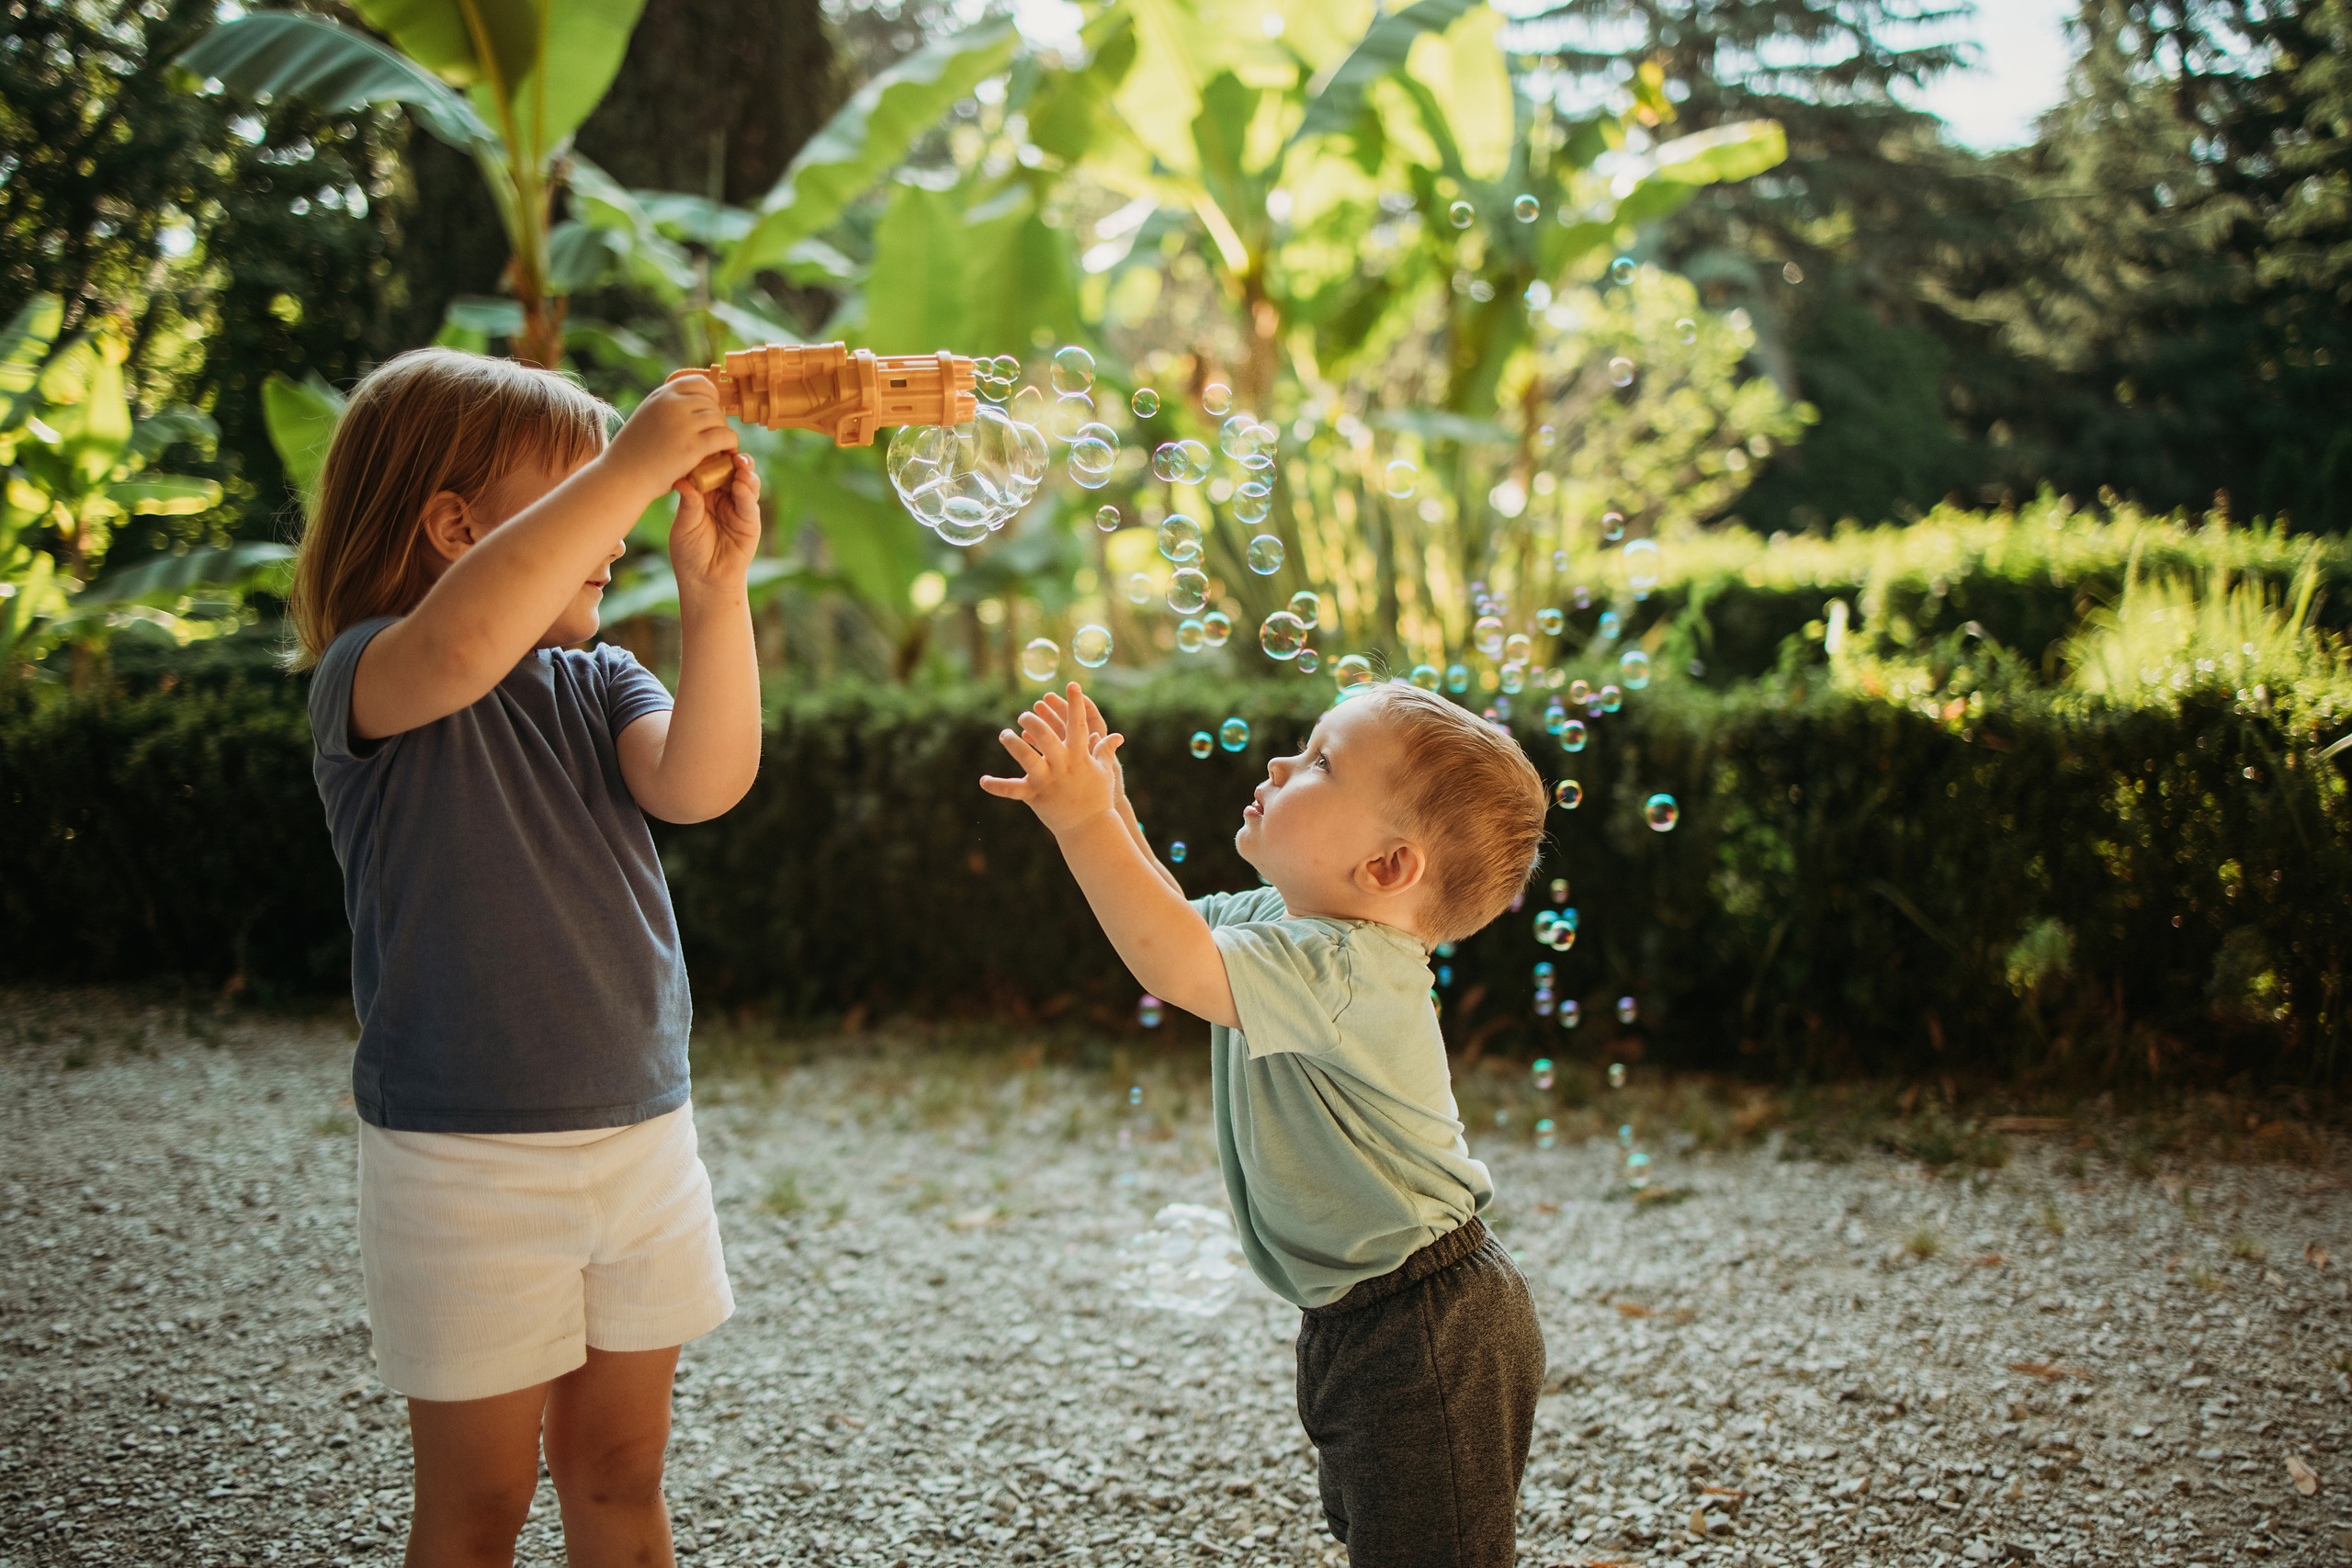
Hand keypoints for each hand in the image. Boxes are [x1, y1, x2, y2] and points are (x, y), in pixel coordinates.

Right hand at [603, 375, 736, 504]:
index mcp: (662, 395)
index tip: (709, 412)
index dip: (711, 397)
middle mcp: (672, 404)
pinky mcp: (692, 446)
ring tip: (716, 447)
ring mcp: (682, 424)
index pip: (700, 383)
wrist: (622, 476)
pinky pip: (725, 436)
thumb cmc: (635, 452)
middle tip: (712, 437)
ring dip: (722, 433)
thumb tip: (693, 401)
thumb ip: (667, 406)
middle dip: (716, 420)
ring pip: (720, 419)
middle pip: (711, 404)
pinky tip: (726, 453)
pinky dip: (730, 444)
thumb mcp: (647, 416)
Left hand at [670, 452, 760, 592]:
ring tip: (739, 463)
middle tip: (727, 448)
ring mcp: (738, 507)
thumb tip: (682, 481)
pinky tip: (741, 484)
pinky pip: (750, 503)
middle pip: (731, 471)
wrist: (704, 579)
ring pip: (745, 482)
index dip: (710, 455)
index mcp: (704, 492)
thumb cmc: (689, 552)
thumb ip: (688, 504)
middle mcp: (723, 496)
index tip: (706, 442)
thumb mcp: (684, 525)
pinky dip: (747, 492)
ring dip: (743, 471)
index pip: (710, 468)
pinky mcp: (750, 521)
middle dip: (731, 458)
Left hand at [981, 681, 1127, 836]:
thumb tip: (1116, 736)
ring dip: (1013, 744)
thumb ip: (1105, 751)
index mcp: (1080, 756)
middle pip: (1046, 736)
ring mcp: (1048, 780)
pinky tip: (983, 780)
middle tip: (1025, 715)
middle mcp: (1063, 765)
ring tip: (1005, 734)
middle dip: (1034, 721)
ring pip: (1026, 757)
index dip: (1076, 703)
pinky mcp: (1035, 795)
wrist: (1090, 827)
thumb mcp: (1105, 772)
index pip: (1078, 724)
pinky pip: (1013, 790)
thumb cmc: (1098, 797)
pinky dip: (997, 786)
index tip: (1072, 684)